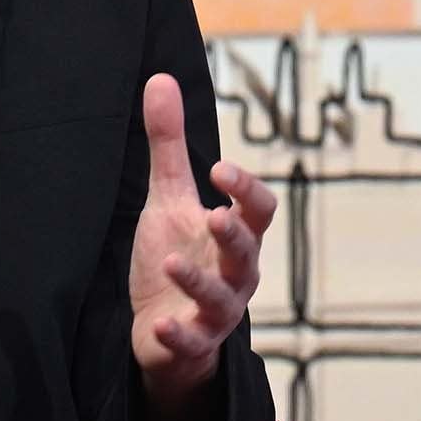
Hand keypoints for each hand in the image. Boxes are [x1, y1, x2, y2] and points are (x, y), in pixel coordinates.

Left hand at [129, 74, 277, 414]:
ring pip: (222, 299)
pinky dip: (178, 333)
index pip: (259, 211)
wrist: (161, 330)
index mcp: (236, 237)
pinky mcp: (192, 342)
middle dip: (234, 235)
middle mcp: (236, 275)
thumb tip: (161, 78)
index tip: (219, 169)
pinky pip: (192, 341)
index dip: (245, 189)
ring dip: (199, 281)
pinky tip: (160, 321)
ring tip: (172, 261)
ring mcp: (216, 312)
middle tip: (215, 214)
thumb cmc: (174, 257)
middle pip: (248, 254)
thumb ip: (168, 145)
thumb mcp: (169, 199)